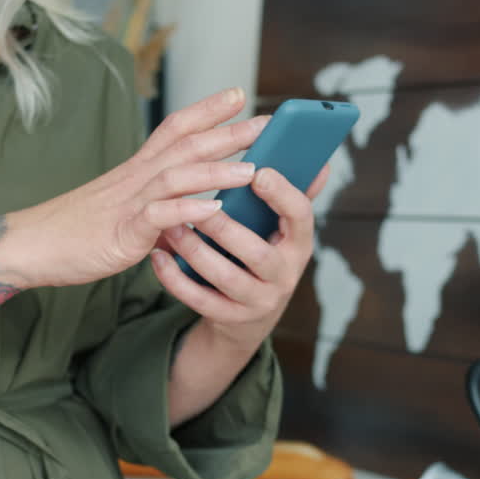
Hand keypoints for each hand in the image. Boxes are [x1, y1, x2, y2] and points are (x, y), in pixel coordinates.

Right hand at [1, 88, 266, 287]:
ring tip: (253, 170)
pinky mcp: (121, 232)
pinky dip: (187, 211)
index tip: (239, 94)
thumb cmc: (77, 231)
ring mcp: (129, 202)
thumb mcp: (126, 216)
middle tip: (268, 123)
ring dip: (216, 171)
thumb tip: (193, 219)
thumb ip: (162, 213)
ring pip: (176, 176)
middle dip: (229, 132)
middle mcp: (136, 178)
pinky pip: (158, 217)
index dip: (207, 109)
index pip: (176, 129)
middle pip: (186, 145)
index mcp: (137, 171)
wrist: (30, 245)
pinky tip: (213, 211)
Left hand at [150, 163, 330, 348]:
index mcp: (299, 244)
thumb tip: (321, 161)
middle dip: (225, 228)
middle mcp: (284, 276)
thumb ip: (291, 195)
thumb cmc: (263, 254)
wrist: (250, 314)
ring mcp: (258, 301)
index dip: (282, 195)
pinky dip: (175, 279)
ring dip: (195, 251)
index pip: (300, 217)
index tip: (259, 173)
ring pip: (224, 277)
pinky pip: (199, 300)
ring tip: (170, 226)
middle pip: (257, 253)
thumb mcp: (283, 230)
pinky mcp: (230, 317)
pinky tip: (158, 256)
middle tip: (197, 204)